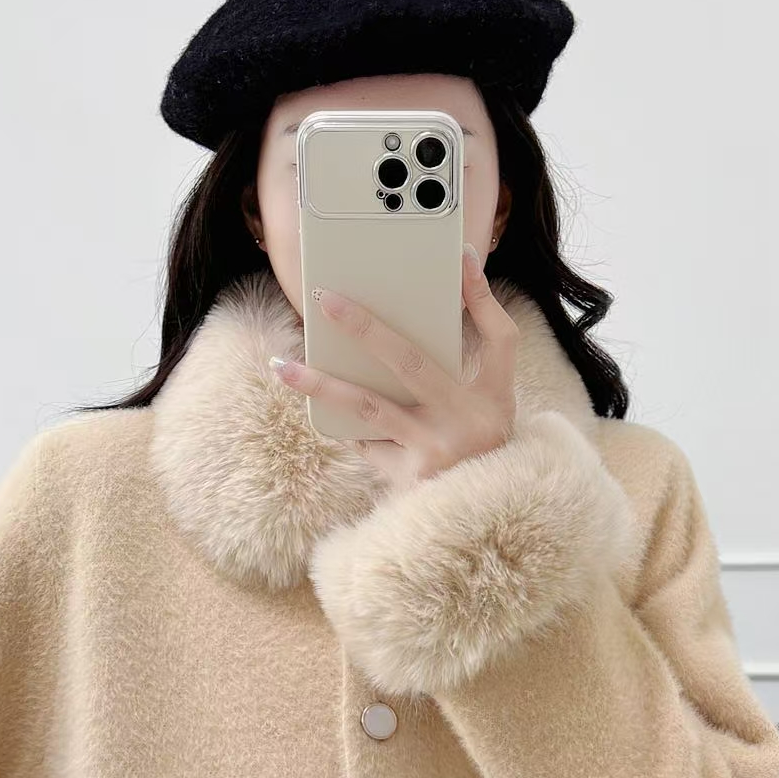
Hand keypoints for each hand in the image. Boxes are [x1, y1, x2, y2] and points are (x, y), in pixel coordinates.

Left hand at [271, 245, 518, 491]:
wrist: (481, 518)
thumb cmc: (483, 442)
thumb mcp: (495, 397)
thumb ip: (484, 336)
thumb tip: (464, 266)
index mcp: (492, 398)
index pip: (497, 339)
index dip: (481, 300)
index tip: (462, 259)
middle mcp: (463, 424)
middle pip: (410, 362)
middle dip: (365, 327)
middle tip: (325, 299)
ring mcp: (431, 454)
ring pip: (368, 409)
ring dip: (321, 385)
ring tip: (281, 367)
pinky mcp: (404, 480)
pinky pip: (366, 440)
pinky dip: (349, 424)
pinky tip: (329, 413)